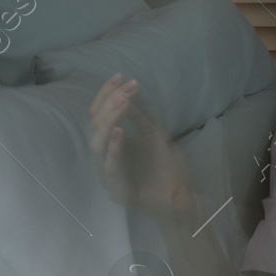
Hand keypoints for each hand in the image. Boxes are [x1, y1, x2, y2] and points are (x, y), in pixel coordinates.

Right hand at [87, 73, 194, 218]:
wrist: (181, 198)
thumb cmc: (167, 168)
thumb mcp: (155, 135)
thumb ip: (141, 116)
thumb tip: (129, 90)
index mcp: (111, 144)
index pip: (99, 114)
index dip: (106, 95)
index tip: (121, 77)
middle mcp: (105, 157)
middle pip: (94, 125)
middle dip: (109, 103)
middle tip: (126, 89)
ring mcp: (108, 173)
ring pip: (97, 144)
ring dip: (109, 121)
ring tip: (122, 103)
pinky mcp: (118, 189)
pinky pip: (110, 167)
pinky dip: (113, 149)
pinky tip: (119, 133)